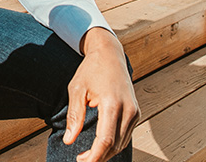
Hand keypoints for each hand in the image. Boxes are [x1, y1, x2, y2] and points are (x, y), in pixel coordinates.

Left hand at [65, 27, 139, 160]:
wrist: (110, 54)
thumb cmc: (91, 70)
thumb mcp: (77, 89)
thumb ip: (74, 115)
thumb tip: (69, 140)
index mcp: (112, 103)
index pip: (106, 139)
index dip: (94, 155)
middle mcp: (128, 110)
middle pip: (115, 145)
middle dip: (99, 156)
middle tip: (81, 160)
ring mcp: (135, 112)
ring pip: (122, 143)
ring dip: (106, 152)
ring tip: (87, 155)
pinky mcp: (136, 112)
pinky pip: (126, 135)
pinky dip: (113, 144)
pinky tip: (100, 145)